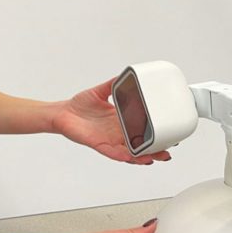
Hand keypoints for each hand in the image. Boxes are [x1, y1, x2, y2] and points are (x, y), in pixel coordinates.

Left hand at [51, 78, 169, 163]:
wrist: (62, 113)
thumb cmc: (79, 106)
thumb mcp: (100, 91)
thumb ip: (113, 84)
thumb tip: (125, 75)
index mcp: (119, 120)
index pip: (141, 127)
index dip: (154, 131)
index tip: (169, 132)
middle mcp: (117, 132)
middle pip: (140, 143)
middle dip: (155, 149)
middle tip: (169, 149)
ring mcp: (109, 140)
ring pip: (130, 152)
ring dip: (144, 155)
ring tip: (156, 156)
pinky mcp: (99, 145)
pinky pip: (114, 153)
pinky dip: (125, 156)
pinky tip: (134, 157)